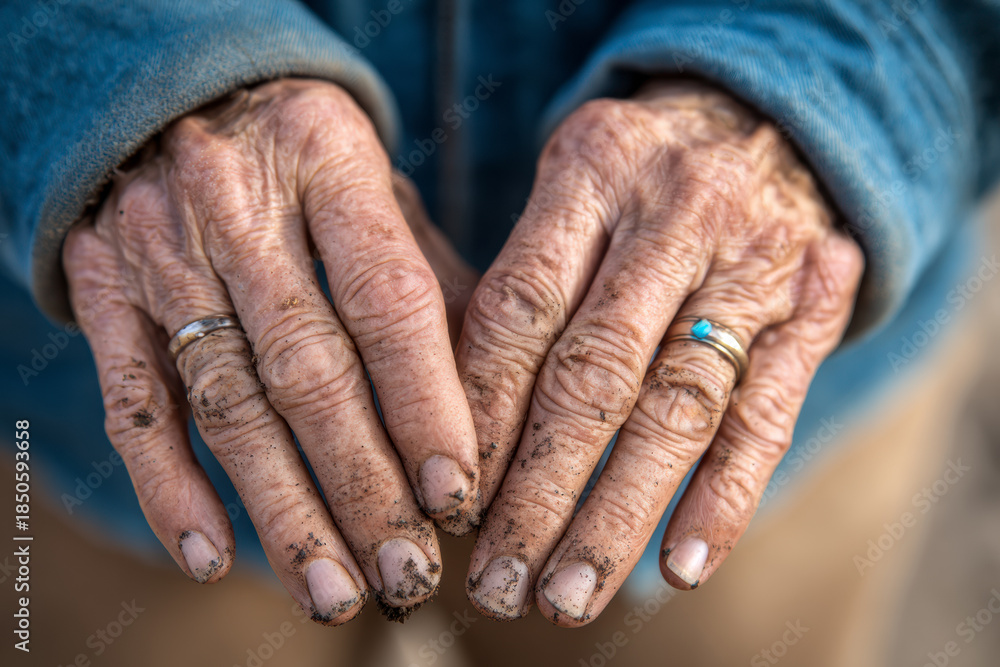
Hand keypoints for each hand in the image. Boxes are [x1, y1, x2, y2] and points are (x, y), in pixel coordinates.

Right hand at [62, 79, 479, 623]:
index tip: (457, 496)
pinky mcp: (104, 293)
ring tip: (332, 592)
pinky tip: (213, 560)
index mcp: (330, 163)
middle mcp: (238, 206)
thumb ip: (437, 288)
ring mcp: (161, 251)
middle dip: (360, 483)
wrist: (183, 97)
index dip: (425, 404)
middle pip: (306, 368)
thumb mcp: (384, 193)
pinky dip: (170, 488)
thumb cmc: (312, 164)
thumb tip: (493, 412)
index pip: (387, 299)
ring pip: (226, 402)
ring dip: (282, 510)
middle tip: (405, 574)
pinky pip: (134, 402)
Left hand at [459, 80, 862, 624]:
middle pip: (593, 373)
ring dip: (617, 514)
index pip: (521, 311)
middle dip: (538, 488)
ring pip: (676, 409)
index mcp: (592, 172)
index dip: (480, 413)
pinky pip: (766, 416)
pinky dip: (723, 500)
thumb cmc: (639, 170)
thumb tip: (450, 419)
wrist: (773, 117)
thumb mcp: (571, 180)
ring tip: (567, 594)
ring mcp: (749, 267)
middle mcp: (672, 218)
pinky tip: (678, 569)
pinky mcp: (810, 312)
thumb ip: (520, 276)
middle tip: (495, 580)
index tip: (447, 499)